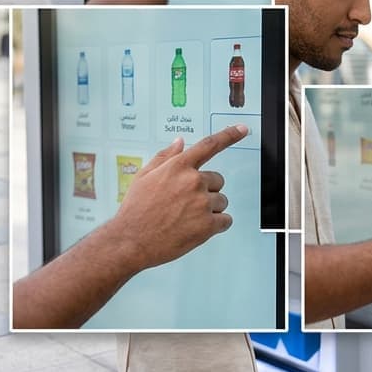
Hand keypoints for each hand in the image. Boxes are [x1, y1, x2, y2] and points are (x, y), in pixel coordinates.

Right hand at [107, 125, 248, 270]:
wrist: (129, 242)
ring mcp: (202, 203)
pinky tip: (196, 228)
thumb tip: (180, 142)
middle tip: (184, 204)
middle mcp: (193, 181)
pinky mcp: (208, 225)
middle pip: (218, 181)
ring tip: (186, 218)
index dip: (229, 135)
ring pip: (221, 201)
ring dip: (210, 209)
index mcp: (178, 167)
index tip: (242, 129)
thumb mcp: (144, 177)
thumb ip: (165, 157)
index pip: (209, 145)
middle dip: (206, 191)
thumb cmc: (135, 210)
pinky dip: (216, 225)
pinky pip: (226, 220)